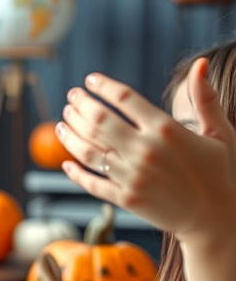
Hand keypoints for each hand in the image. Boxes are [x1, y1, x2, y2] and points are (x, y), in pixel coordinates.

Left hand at [56, 59, 235, 245]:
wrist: (213, 217)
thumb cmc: (218, 171)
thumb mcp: (219, 132)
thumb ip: (205, 98)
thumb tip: (200, 63)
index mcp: (166, 129)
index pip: (124, 98)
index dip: (102, 86)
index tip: (90, 80)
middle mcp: (145, 151)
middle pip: (99, 121)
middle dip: (80, 105)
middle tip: (71, 97)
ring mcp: (133, 176)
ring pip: (89, 151)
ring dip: (70, 134)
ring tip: (62, 122)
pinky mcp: (126, 199)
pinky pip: (92, 183)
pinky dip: (75, 172)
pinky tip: (65, 162)